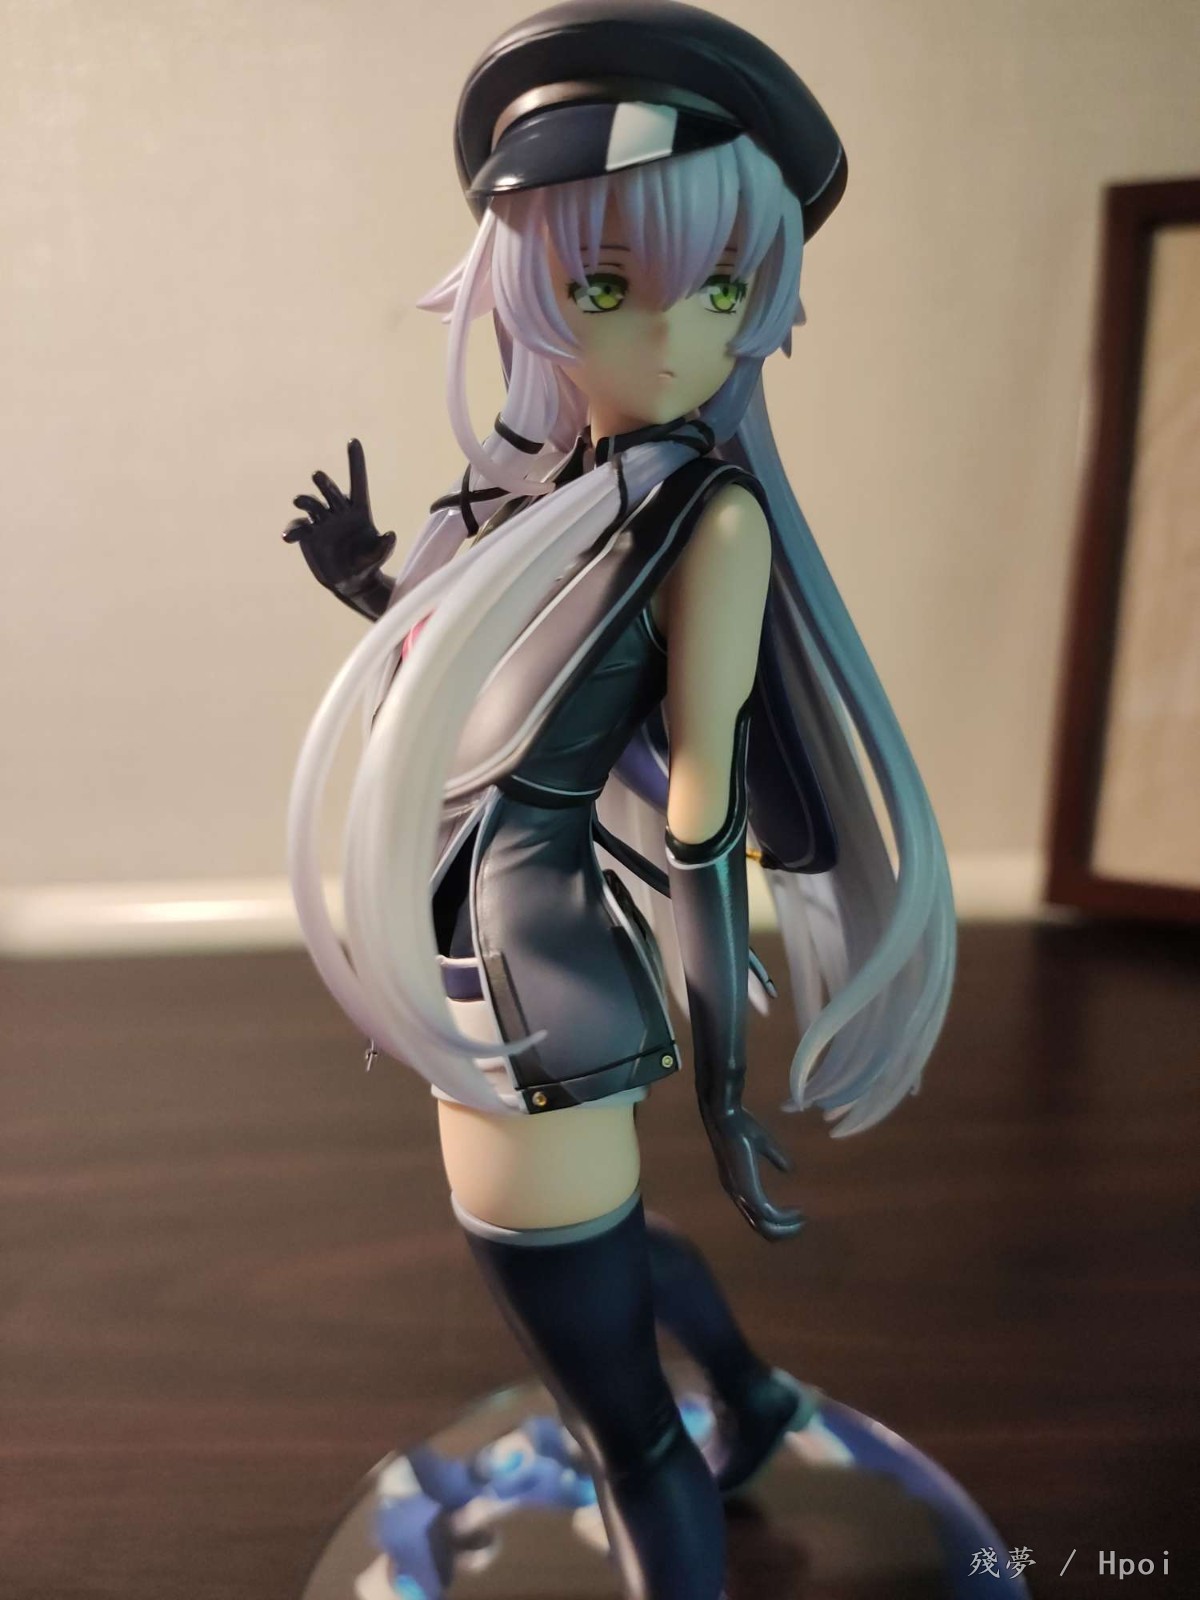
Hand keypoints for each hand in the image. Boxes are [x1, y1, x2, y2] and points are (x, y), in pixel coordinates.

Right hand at [283, 438, 395, 588]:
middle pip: (331, 492)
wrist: (349, 581)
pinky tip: (287, 538)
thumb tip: (391, 535)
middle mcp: (338, 511)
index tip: (353, 441)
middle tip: (318, 476)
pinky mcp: (309, 534)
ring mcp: (322, 521)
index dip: (356, 462)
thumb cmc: (366, 565)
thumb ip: (384, 548)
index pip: (358, 482)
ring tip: (299, 500)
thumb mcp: (377, 558)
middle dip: (325, 483)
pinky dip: (292, 530)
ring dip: (306, 500)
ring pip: (312, 505)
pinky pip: (298, 527)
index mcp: (358, 510)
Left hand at [703, 1106, 805, 1240]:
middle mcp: (737, 1194)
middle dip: (781, 1230)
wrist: (726, 1116)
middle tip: (801, 1224)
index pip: (755, 1213)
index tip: (795, 1214)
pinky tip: (797, 1212)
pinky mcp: (747, 1190)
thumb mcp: (762, 1143)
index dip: (775, 1218)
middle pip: (759, 1226)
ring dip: (785, 1227)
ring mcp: (741, 1194)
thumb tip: (789, 1170)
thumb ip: (774, 1157)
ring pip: (764, 1226)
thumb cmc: (740, 1125)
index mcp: (737, 1184)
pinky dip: (784, 1218)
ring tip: (801, 1221)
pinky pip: (768, 1214)